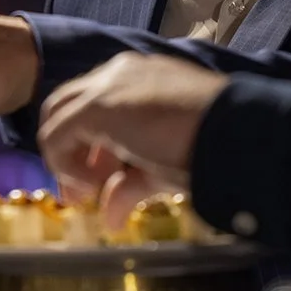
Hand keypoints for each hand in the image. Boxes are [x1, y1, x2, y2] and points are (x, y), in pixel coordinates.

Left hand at [37, 52, 228, 228]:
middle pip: (69, 106)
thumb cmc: (208, 146)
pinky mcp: (98, 105)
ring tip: (88, 191)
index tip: (96, 185)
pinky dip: (65, 163)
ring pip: (58, 114)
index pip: (95, 105)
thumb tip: (111, 217)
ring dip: (65, 156)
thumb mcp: (162, 167)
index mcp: (137, 77)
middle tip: (81, 193)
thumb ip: (130, 185)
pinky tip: (93, 186)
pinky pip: (58, 133)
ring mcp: (106, 85)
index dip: (88, 148)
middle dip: (69, 151)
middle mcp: (117, 73)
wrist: (233, 132)